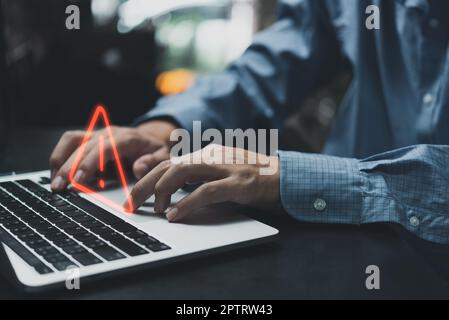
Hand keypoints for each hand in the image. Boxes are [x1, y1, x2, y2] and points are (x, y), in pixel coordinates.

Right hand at [50, 121, 175, 190]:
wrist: (150, 138)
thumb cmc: (155, 150)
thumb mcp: (163, 157)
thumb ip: (153, 162)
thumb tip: (138, 168)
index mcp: (126, 138)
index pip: (104, 148)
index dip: (90, 163)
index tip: (79, 179)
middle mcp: (108, 133)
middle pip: (84, 147)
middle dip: (68, 167)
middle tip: (59, 187)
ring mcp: (97, 134)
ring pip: (71, 140)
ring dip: (59, 159)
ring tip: (54, 181)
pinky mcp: (89, 139)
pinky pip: (70, 143)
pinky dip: (60, 157)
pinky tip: (58, 175)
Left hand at [128, 144, 279, 221]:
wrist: (285, 176)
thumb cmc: (252, 178)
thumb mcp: (220, 174)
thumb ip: (198, 179)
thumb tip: (172, 191)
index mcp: (207, 154)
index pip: (169, 161)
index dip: (147, 176)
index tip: (133, 192)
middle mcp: (212, 156)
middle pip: (169, 165)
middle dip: (145, 184)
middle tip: (132, 204)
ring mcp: (225, 167)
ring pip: (182, 172)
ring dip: (161, 190)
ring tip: (153, 209)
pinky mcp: (238, 182)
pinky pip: (206, 191)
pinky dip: (187, 203)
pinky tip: (175, 214)